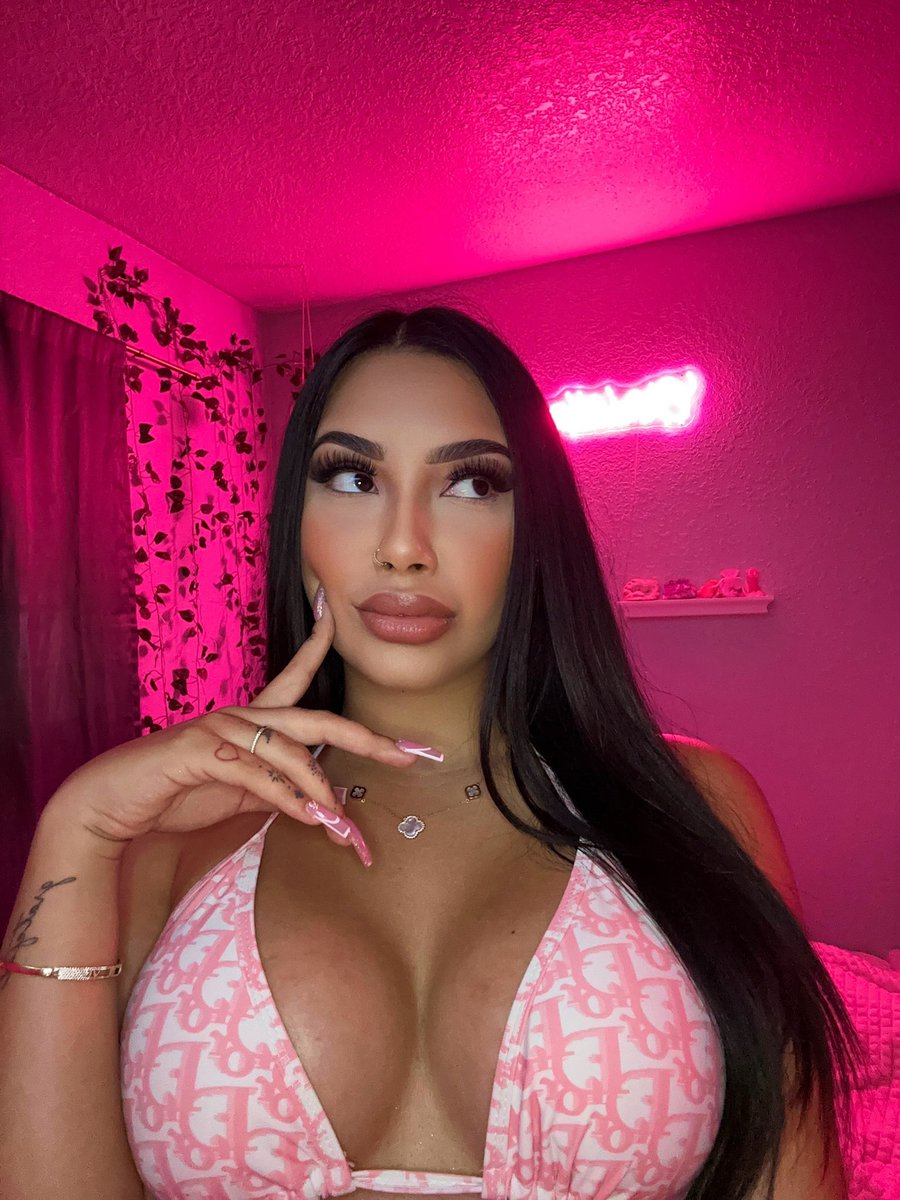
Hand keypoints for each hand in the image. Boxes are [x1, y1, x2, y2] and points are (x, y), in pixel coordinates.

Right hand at [46, 596, 416, 857]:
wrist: (113, 808)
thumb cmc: (176, 795)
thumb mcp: (238, 796)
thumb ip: (275, 791)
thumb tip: (314, 803)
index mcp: (251, 718)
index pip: (294, 675)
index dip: (317, 642)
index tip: (334, 608)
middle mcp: (241, 716)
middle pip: (314, 719)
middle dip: (363, 738)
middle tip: (404, 754)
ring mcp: (220, 730)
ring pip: (291, 753)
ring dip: (321, 792)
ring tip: (342, 825)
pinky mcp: (201, 752)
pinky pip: (258, 775)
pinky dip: (287, 799)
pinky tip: (307, 819)